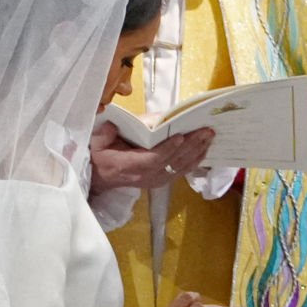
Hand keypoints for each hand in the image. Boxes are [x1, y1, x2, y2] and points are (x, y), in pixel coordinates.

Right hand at [90, 123, 212, 190]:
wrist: (100, 177)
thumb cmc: (100, 157)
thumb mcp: (97, 143)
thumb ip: (106, 134)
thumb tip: (114, 126)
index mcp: (129, 166)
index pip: (153, 159)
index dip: (168, 149)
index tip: (181, 137)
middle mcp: (146, 176)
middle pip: (172, 161)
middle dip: (191, 146)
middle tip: (206, 131)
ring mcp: (156, 180)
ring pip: (180, 166)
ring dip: (197, 151)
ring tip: (209, 136)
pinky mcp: (162, 179)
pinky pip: (181, 171)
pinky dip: (195, 160)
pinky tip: (205, 149)